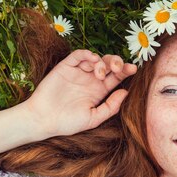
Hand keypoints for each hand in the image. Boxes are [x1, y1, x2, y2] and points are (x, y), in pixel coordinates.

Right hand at [23, 49, 137, 137]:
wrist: (43, 120)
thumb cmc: (67, 122)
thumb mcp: (93, 118)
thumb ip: (110, 106)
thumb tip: (125, 92)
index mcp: (99, 91)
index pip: (116, 77)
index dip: (125, 71)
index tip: (133, 69)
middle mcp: (90, 80)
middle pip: (108, 64)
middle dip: (116, 62)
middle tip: (117, 68)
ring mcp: (78, 72)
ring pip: (96, 58)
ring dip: (102, 62)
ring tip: (99, 74)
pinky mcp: (65, 67)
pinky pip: (78, 55)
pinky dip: (87, 54)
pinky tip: (92, 59)